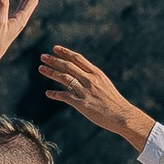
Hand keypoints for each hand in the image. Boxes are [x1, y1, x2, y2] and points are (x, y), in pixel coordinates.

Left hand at [38, 46, 154, 150]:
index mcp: (96, 73)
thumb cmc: (114, 102)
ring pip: (64, 78)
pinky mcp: (82, 103)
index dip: (65, 52)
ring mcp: (86, 91)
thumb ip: (93, 79)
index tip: (55, 48)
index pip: (78, 58)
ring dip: (51, 72)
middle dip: (54, 60)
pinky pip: (65, 96)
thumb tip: (81, 75)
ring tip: (41, 69)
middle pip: (68, 66)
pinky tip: (48, 93)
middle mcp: (90, 80)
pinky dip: (55, 94)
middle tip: (43, 56)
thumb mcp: (105, 85)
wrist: (122, 115)